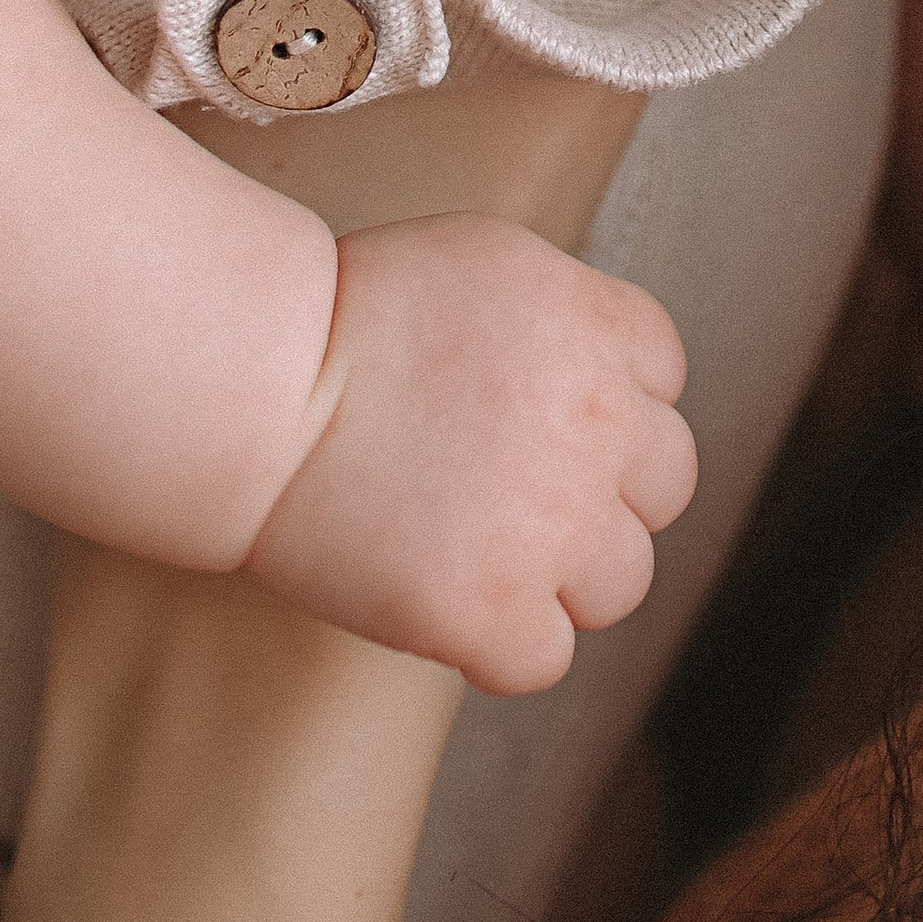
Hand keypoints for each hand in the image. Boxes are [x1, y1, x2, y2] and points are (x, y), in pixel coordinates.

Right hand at [243, 215, 695, 693]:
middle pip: (665, 484)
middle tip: (518, 493)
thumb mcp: (488, 263)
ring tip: (480, 552)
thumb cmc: (344, 316)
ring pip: (622, 583)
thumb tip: (612, 372)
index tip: (541, 413)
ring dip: (563, 577)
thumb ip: (568, 315)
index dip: (605, 399)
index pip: (663, 378)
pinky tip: (445, 604)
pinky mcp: (493, 609)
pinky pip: (544, 658)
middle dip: (604, 490)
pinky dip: (499, 645)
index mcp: (598, 329)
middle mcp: (599, 425)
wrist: (257, 388)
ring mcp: (553, 526)